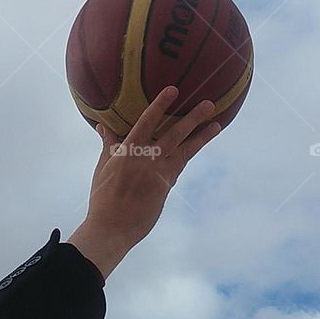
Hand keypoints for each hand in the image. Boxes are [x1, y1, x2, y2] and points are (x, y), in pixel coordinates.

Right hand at [66, 86, 220, 278]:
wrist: (112, 227)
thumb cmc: (103, 197)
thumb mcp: (103, 167)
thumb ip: (109, 145)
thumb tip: (102, 126)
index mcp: (128, 151)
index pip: (146, 122)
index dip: (160, 105)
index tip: (173, 90)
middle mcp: (147, 159)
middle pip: (174, 134)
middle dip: (193, 118)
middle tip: (209, 104)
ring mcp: (159, 173)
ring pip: (185, 150)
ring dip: (202, 136)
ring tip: (216, 123)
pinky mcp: (166, 186)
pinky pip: (181, 164)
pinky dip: (190, 152)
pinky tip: (201, 142)